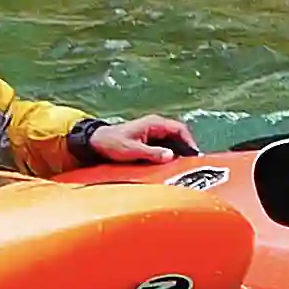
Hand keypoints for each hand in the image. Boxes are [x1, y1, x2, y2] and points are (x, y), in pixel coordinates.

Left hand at [78, 114, 200, 165]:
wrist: (94, 142)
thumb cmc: (112, 143)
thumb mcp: (132, 150)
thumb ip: (151, 153)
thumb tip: (170, 156)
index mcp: (154, 123)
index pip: (180, 129)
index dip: (189, 142)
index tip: (194, 155)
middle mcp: (156, 126)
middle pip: (178, 135)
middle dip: (186, 148)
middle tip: (192, 163)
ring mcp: (152, 132)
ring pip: (172, 141)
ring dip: (177, 151)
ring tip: (182, 165)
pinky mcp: (147, 140)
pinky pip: (164, 145)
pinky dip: (169, 153)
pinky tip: (169, 164)